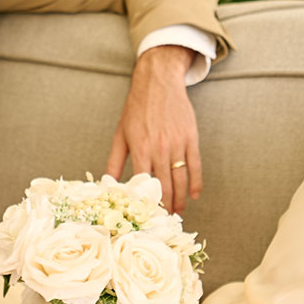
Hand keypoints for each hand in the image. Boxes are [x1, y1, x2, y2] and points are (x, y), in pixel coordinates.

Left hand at [106, 45, 201, 213]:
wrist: (158, 83)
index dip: (146, 203)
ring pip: (181, 179)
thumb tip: (107, 184)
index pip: (144, 184)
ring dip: (180, 199)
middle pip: (165, 186)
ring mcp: (177, 144)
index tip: (146, 217)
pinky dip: (195, 182)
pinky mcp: (190, 138)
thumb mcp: (120, 134)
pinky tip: (194, 195)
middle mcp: (159, 148)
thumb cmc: (136, 108)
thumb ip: (114, 161)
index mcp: (140, 148)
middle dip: (165, 206)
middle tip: (165, 221)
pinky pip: (195, 165)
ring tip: (178, 213)